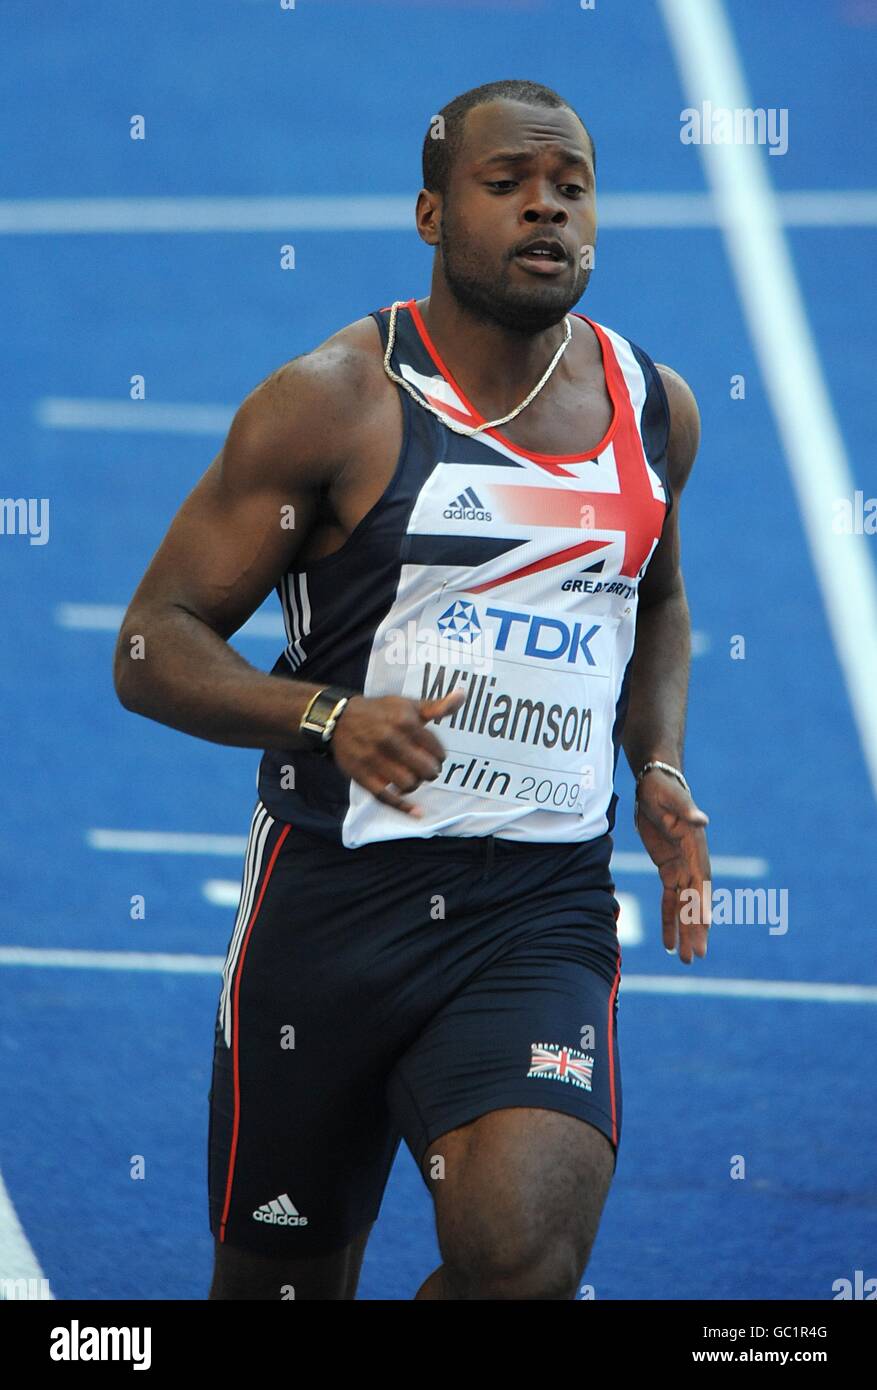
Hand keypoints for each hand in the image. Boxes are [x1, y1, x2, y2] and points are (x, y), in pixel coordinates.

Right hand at [328, 688, 465, 817]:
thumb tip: (462, 695)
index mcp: (404, 721)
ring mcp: (374, 759)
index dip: (439, 756)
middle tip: (427, 769)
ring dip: (416, 784)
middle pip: (426, 770)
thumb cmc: (379, 712)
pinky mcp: (362, 776)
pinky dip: (404, 807)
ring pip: (409, 784)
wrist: (338, 719)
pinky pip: (387, 798)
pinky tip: (418, 812)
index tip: (435, 756)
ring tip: (413, 777)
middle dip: (431, 772)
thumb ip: (436, 706)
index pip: (436, 750)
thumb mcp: (407, 705)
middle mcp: (390, 740)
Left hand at [635, 770, 710, 963]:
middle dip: (697, 929)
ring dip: (685, 932)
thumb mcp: (671, 797)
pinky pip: (669, 900)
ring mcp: (680, 867)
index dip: (703, 903)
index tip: (705, 926)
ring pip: (683, 906)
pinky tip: (669, 942)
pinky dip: (669, 920)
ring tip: (686, 959)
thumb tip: (702, 819)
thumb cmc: (664, 788)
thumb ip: (686, 810)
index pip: (701, 880)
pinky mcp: (667, 869)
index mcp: (696, 847)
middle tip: (698, 956)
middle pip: (695, 900)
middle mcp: (692, 861)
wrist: (654, 782)